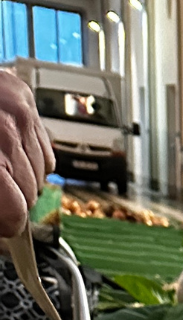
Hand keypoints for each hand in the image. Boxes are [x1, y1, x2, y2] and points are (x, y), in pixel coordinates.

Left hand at [0, 71, 53, 237]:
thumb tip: (2, 223)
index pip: (16, 212)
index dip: (4, 220)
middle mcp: (6, 129)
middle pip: (30, 193)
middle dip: (10, 193)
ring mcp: (19, 111)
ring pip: (40, 172)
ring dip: (18, 172)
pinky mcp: (23, 95)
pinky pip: (42, 145)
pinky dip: (26, 152)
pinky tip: (3, 144)